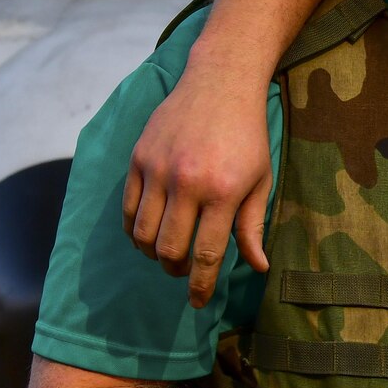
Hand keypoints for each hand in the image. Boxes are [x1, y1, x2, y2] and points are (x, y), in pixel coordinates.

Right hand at [122, 59, 274, 307]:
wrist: (220, 84)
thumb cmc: (248, 136)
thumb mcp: (260, 180)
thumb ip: (252, 226)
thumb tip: (257, 267)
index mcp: (224, 192)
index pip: (206, 254)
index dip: (200, 285)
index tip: (198, 303)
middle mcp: (187, 183)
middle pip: (168, 249)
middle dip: (175, 269)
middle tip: (184, 270)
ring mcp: (158, 170)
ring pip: (141, 234)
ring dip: (152, 253)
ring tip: (168, 252)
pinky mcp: (138, 159)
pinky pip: (127, 209)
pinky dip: (134, 230)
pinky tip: (148, 232)